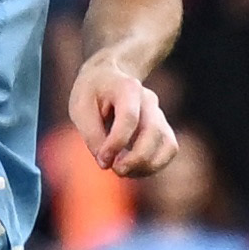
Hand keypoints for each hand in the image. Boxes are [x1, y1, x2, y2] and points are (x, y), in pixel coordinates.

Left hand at [69, 59, 176, 178]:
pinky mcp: (162, 128)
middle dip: (136, 158)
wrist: (106, 78)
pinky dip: (153, 165)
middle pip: (153, 132)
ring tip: (123, 171)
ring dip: (147, 166)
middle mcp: (148, 100)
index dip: (116, 143)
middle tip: (115, 169)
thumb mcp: (80, 108)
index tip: (103, 159)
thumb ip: (92, 135)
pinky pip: (168, 150)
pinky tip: (133, 169)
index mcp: (127, 87)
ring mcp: (159, 114)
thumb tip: (106, 163)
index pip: (129, 117)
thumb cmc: (91, 93)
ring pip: (167, 144)